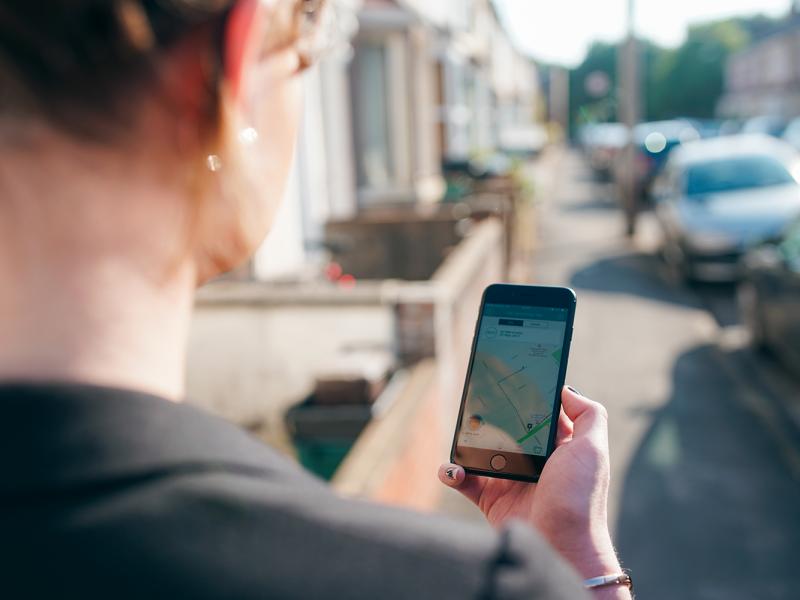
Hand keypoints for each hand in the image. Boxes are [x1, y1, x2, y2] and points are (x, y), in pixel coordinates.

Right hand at [439, 386, 621, 581]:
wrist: (562, 548)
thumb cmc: (581, 500)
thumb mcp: (593, 451)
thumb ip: (589, 415)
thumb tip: (566, 389)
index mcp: (558, 448)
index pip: (539, 415)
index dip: (525, 399)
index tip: (507, 380)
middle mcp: (534, 462)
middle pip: (505, 430)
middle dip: (489, 417)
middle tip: (475, 405)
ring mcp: (511, 481)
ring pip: (480, 452)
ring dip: (465, 444)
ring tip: (460, 439)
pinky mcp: (492, 500)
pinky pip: (465, 480)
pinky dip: (453, 472)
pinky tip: (453, 469)